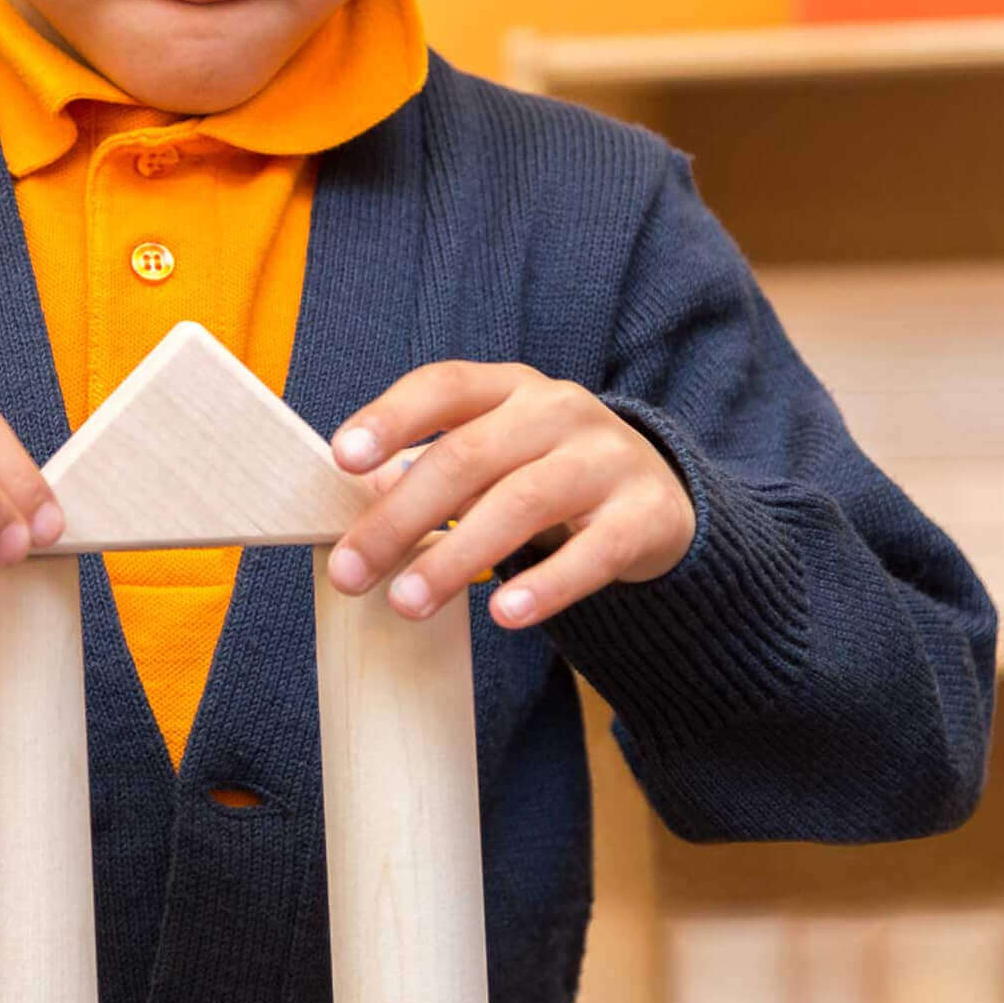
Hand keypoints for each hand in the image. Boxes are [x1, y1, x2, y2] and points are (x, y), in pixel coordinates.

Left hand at [323, 363, 695, 630]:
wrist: (661, 498)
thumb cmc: (547, 473)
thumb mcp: (494, 456)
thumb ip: (432, 472)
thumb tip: (356, 508)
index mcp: (510, 388)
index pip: (444, 386)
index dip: (392, 417)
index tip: (342, 458)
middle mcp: (559, 411)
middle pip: (469, 456)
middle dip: (400, 517)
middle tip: (351, 573)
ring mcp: (607, 459)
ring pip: (522, 502)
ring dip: (456, 557)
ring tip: (407, 603)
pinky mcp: (645, 515)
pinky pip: (594, 553)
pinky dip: (546, 586)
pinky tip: (504, 617)